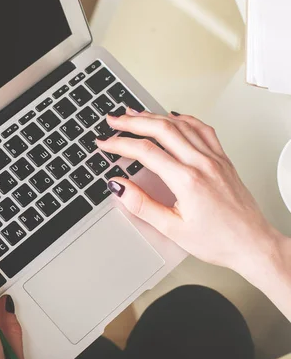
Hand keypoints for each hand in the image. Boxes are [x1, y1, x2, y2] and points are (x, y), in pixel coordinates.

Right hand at [97, 110, 284, 278]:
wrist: (252, 244)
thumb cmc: (219, 241)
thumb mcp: (172, 229)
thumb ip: (142, 205)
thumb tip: (119, 187)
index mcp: (187, 181)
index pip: (145, 152)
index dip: (119, 144)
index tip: (105, 143)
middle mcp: (202, 164)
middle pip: (162, 129)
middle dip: (132, 122)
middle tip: (114, 120)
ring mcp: (215, 159)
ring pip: (181, 125)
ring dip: (154, 116)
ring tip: (135, 113)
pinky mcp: (223, 160)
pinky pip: (203, 129)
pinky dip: (184, 119)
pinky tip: (174, 117)